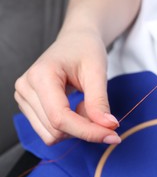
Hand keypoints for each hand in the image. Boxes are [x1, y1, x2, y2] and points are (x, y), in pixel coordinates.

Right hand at [14, 30, 120, 144]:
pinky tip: (77, 108)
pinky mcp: (29, 106)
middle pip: (55, 129)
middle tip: (104, 116)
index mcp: (41, 75)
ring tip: (87, 105)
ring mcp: (24, 98)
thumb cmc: (86, 50)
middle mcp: (26, 88)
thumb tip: (108, 127)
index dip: (87, 131)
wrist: (76, 41)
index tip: (113, 136)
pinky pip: (50, 131)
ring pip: (51, 135)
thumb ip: (99, 101)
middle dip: (85, 130)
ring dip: (76, 129)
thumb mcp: (97, 72)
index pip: (60, 117)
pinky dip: (69, 127)